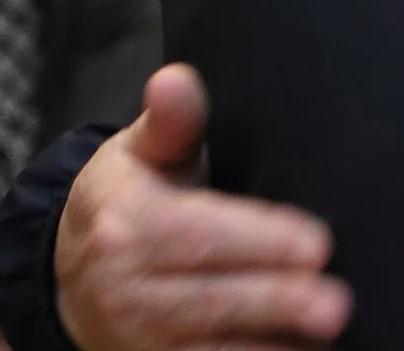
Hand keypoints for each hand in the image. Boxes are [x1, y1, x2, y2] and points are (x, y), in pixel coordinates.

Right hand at [54, 65, 352, 350]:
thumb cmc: (129, 201)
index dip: (261, 241)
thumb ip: (171, 120)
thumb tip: (175, 79)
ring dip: (267, 348)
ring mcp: (137, 340)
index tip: (318, 244)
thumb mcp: (139, 153)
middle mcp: (127, 290)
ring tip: (324, 343)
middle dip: (276, 303)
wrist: (67, 275)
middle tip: (336, 305)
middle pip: (210, 301)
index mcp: (128, 227)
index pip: (199, 236)